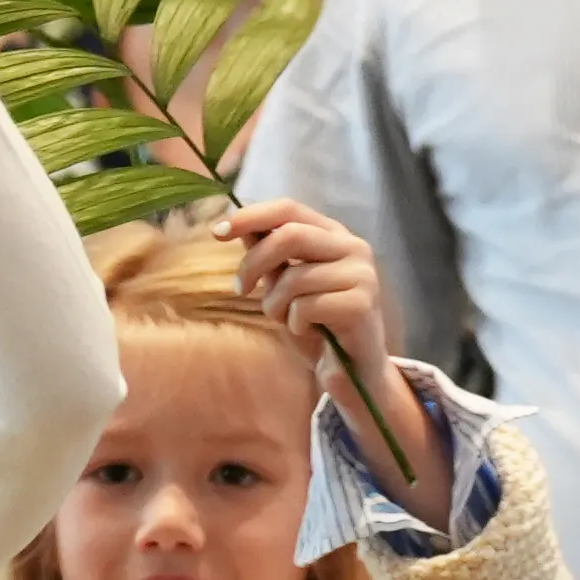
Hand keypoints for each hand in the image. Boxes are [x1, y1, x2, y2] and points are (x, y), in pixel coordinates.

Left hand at [213, 199, 432, 472]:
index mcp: (334, 235)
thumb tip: (234, 225)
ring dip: (275, 305)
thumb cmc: (317, 324)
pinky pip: (307, 307)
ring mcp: (362, 274)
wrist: (352, 371)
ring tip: (286, 320)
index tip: (216, 231)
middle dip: (254, 263)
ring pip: (295, 277)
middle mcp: (353, 247)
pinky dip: (296, 324)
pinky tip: (309, 332)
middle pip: (289, 235)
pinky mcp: (362, 304)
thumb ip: (269, 254)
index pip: (289, 208)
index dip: (250, 216)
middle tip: (241, 289)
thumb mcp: (285, 284)